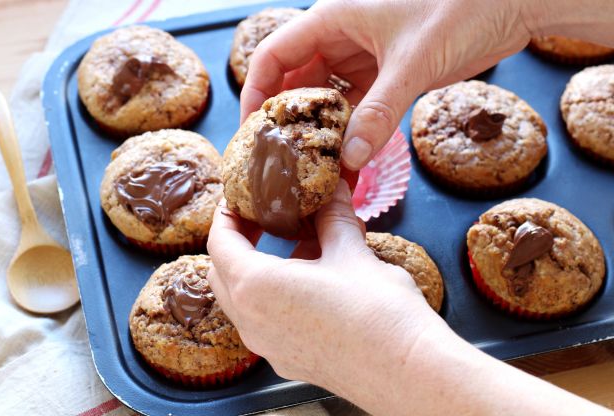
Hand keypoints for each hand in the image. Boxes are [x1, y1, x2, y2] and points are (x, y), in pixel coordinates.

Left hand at [207, 180, 444, 387]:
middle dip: (238, 243)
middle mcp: (252, 322)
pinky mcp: (288, 360)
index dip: (227, 216)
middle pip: (223, 274)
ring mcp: (268, 347)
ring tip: (299, 246)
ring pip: (244, 300)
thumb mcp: (352, 251)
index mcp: (256, 288)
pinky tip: (312, 281)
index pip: (220, 243)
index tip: (240, 201)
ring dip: (258, 269)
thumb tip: (333, 190)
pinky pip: (264, 321)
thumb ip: (334, 217)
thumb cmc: (378, 313)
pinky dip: (274, 295)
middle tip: (264, 220)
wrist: (408, 372)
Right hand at [241, 0, 533, 169]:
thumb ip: (380, 111)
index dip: (256, 93)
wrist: (510, 4)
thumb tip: (352, 159)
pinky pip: (357, 105)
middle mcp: (341, 36)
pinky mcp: (386, 72)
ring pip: (326, 97)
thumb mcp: (413, 63)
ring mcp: (363, 55)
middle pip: (296, 81)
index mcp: (333, 18)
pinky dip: (352, 130)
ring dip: (322, 130)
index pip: (274, 55)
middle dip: (288, 120)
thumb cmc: (462, 9)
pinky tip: (349, 157)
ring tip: (313, 167)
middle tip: (281, 160)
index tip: (251, 132)